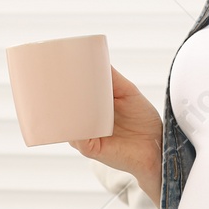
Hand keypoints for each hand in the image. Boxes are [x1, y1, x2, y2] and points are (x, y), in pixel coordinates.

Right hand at [67, 64, 162, 195]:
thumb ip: (112, 79)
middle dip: (57, 96)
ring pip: (67, 123)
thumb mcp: (127, 92)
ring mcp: (86, 137)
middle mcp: (85, 123)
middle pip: (64, 110)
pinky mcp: (91, 149)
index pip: (71, 97)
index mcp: (92, 109)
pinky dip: (73, 129)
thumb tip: (98, 59)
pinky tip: (73, 117)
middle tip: (51, 78)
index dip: (62, 85)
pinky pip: (76, 139)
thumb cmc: (143, 120)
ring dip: (62, 111)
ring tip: (59, 95)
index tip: (55, 69)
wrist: (157, 146)